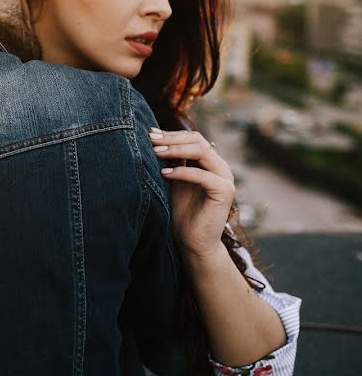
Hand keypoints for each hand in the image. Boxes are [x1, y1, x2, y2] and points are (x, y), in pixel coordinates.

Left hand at [150, 127, 235, 259]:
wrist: (194, 242)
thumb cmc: (182, 212)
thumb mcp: (174, 180)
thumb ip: (172, 161)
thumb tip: (155, 136)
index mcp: (210, 162)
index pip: (193, 138)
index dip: (171, 134)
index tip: (150, 133)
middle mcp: (220, 167)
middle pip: (198, 140)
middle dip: (171, 139)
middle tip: (151, 140)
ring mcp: (225, 179)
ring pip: (202, 152)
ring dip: (176, 150)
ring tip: (155, 152)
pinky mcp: (225, 192)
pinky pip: (203, 175)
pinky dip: (182, 171)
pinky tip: (165, 174)